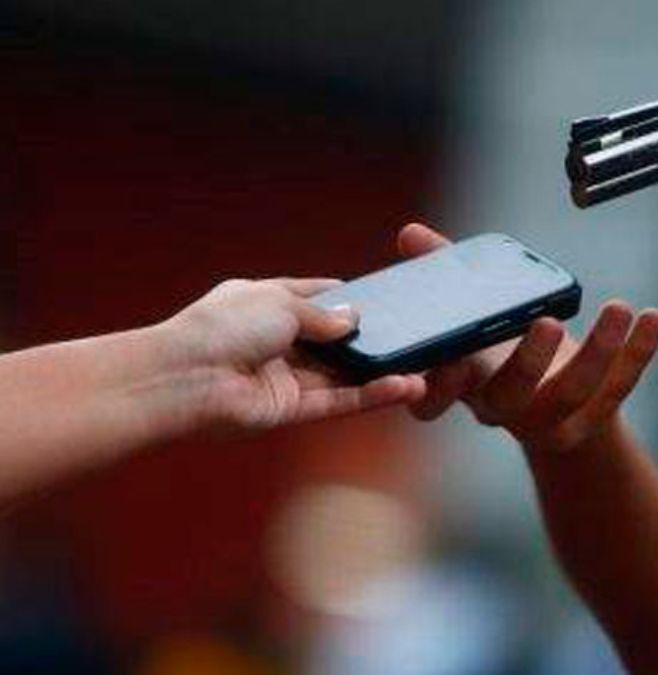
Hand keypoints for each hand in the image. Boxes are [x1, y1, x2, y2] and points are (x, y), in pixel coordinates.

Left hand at [159, 278, 425, 432]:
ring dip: (377, 374)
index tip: (377, 299)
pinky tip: (401, 388)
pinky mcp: (288, 410)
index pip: (311, 298)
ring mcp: (281, 377)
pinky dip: (369, 397)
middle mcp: (273, 341)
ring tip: (418, 369)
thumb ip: (323, 315)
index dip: (342, 299)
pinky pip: (336, 402)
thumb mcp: (281, 302)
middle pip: (329, 341)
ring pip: (339, 376)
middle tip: (409, 338)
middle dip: (365, 341)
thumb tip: (354, 320)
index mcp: (262, 304)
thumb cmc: (221, 328)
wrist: (185, 378)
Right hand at [394, 223, 657, 453]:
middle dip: (529, 363)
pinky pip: (618, 389)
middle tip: (547, 324)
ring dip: (599, 351)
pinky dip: (638, 353)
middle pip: (511, 397)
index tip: (450, 359)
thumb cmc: (500, 348)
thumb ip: (442, 272)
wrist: (550, 407)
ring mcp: (548, 421)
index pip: (433, 401)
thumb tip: (411, 234)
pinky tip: (652, 318)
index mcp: (462, 384)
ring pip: (572, 394)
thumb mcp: (470, 312)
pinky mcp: (591, 419)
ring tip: (618, 308)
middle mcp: (502, 410)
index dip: (438, 387)